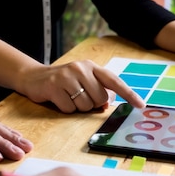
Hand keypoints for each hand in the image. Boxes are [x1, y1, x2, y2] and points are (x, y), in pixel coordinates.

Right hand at [21, 60, 145, 112]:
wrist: (34, 77)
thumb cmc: (64, 82)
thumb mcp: (83, 81)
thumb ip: (98, 90)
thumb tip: (106, 103)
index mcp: (91, 66)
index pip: (114, 81)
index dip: (129, 94)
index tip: (141, 105)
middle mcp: (81, 68)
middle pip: (99, 98)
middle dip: (91, 103)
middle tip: (78, 96)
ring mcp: (67, 77)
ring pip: (85, 106)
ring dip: (77, 107)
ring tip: (67, 97)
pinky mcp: (54, 87)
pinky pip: (69, 109)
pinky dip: (65, 109)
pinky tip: (58, 99)